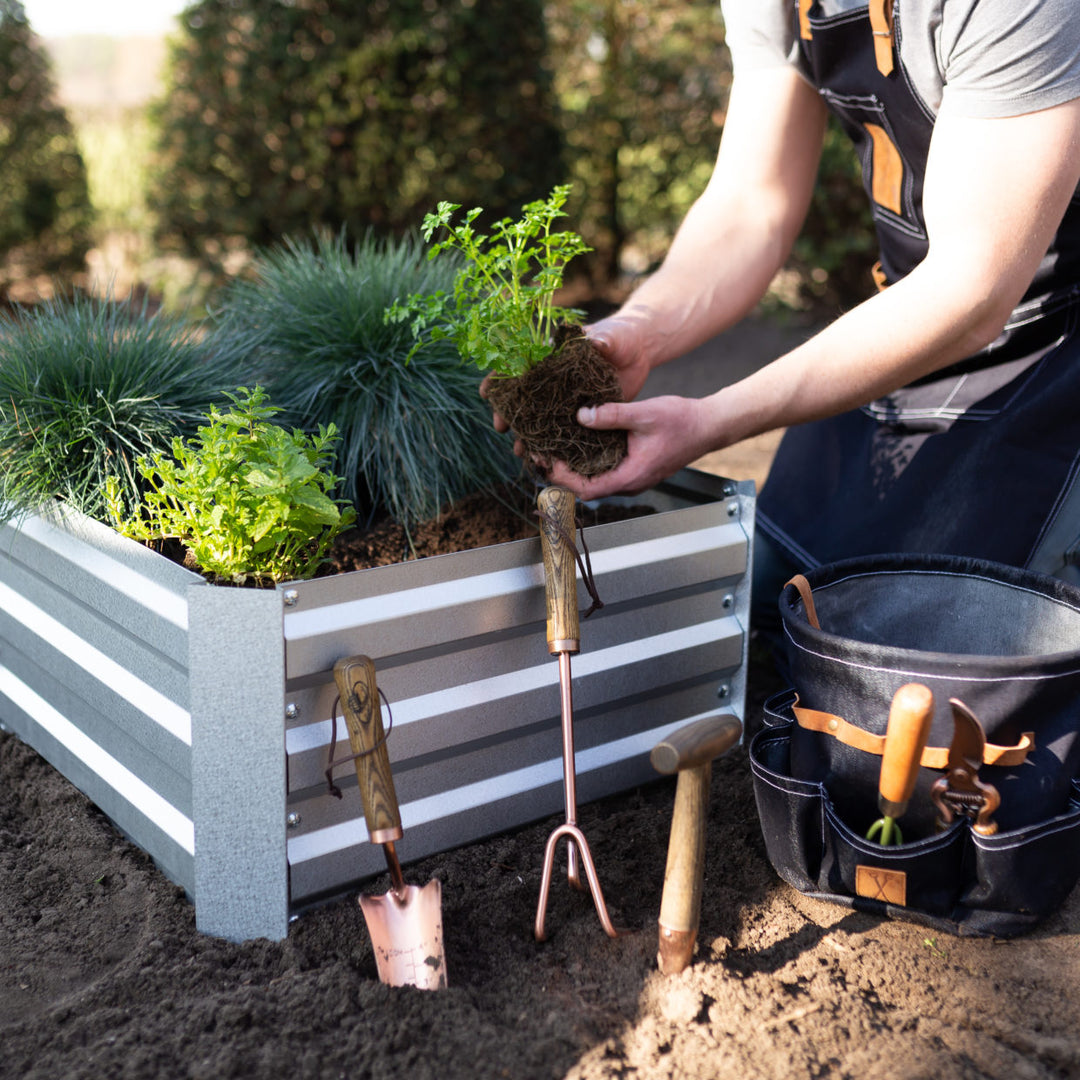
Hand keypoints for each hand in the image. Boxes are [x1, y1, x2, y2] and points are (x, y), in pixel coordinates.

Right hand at [478, 308, 654, 455]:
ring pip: (538, 419)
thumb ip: (603, 340)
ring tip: (519, 450)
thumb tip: (596, 343)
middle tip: (500, 426)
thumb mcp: (611, 336)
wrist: (639, 354)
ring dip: (526, 434)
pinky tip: (544, 457)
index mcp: (551, 357)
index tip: (487, 391)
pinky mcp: (582, 415)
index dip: (499, 378)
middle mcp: (552, 381)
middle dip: (507, 413)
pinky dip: (552, 445)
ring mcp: (565, 400)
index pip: (517, 365)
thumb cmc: (620, 337)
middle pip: (522, 397)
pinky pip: (562, 432)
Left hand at [546, 395, 713, 499]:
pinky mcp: (634, 467)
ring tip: (552, 446)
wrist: (708, 425)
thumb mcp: (644, 413)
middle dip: (561, 472)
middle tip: (540, 451)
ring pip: (594, 479)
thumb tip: (581, 415)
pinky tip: (576, 440)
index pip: (586, 489)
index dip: (562, 478)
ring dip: (573, 466)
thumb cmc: (682, 421)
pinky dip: (588, 459)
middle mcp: (629, 483)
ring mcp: (632, 477)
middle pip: (585, 487)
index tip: (545, 460)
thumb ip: (612, 415)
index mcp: (631, 477)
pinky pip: (605, 469)